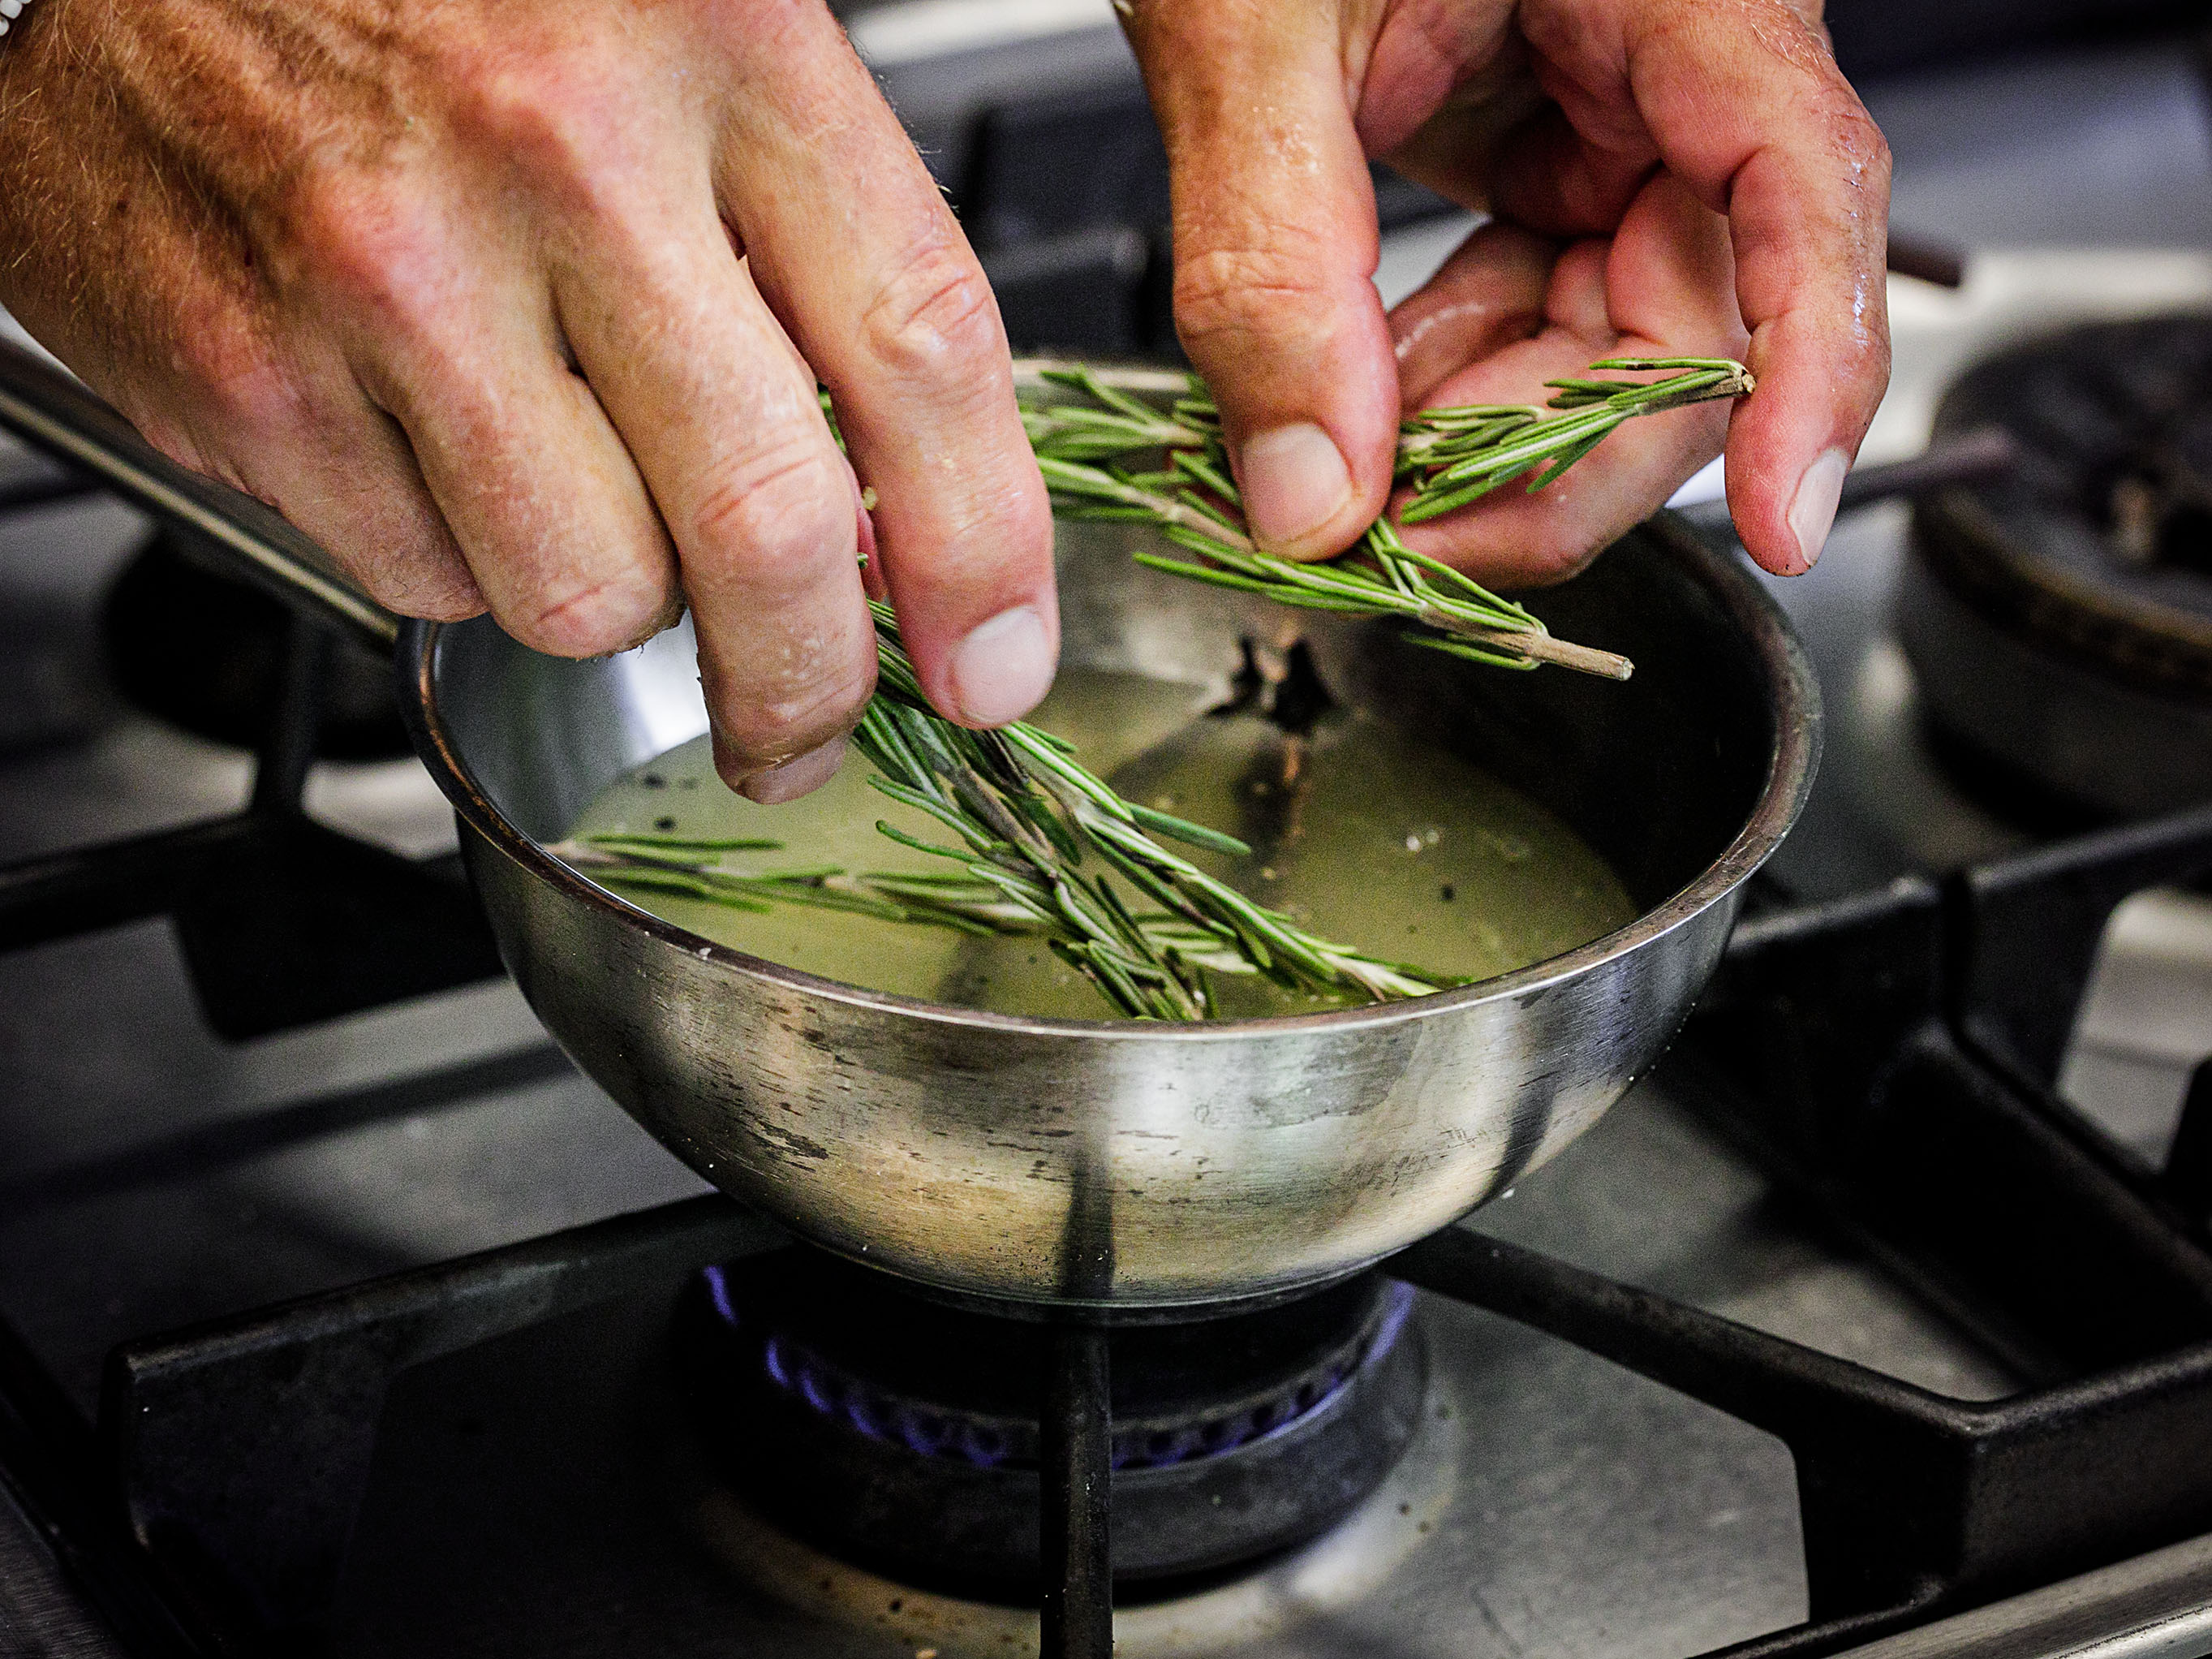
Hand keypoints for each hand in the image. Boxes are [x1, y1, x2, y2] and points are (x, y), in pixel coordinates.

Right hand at [0, 0, 1055, 800]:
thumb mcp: (689, 24)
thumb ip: (817, 239)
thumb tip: (909, 502)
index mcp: (718, 37)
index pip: (922, 352)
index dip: (982, 553)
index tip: (992, 666)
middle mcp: (559, 151)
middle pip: (763, 530)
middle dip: (806, 682)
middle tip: (804, 722)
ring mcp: (390, 267)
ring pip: (588, 594)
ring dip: (613, 591)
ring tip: (572, 479)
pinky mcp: (244, 364)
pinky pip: (424, 580)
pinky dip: (456, 554)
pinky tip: (430, 437)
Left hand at [1120, 0, 1890, 582]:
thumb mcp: (1247, 42)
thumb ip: (1275, 269)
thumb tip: (1313, 491)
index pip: (1808, 193)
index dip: (1811, 370)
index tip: (1780, 518)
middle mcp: (1674, 64)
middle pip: (1694, 324)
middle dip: (1550, 456)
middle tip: (1406, 533)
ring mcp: (1610, 121)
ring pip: (1608, 351)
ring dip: (1479, 435)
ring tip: (1350, 437)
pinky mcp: (1542, 159)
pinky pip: (1533, 318)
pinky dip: (1444, 382)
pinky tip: (1362, 380)